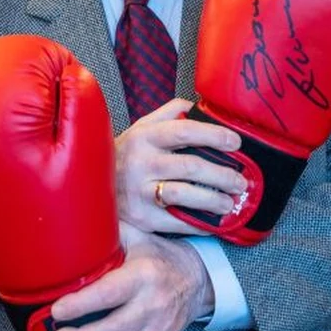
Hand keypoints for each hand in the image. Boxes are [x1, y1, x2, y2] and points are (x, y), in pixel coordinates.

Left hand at [50, 223, 214, 330]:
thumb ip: (107, 233)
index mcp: (143, 275)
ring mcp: (161, 328)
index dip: (81, 305)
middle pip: (115, 329)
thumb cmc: (160, 256)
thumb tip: (73, 223)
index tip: (58, 310)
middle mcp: (153, 304)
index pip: (108, 293)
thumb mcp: (136, 237)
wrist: (196, 276)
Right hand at [114, 99, 246, 234]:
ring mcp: (140, 192)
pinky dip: (199, 224)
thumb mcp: (141, 127)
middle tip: (241, 181)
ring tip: (230, 203)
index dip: (214, 135)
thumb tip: (202, 106)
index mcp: (145, 136)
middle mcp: (141, 163)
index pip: (185, 131)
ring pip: (184, 195)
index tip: (236, 143)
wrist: (89, 186)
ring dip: (213, 200)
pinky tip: (214, 223)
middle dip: (222, 175)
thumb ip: (171, 113)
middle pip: (191, 167)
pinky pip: (176, 222)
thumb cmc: (125, 155)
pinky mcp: (141, 217)